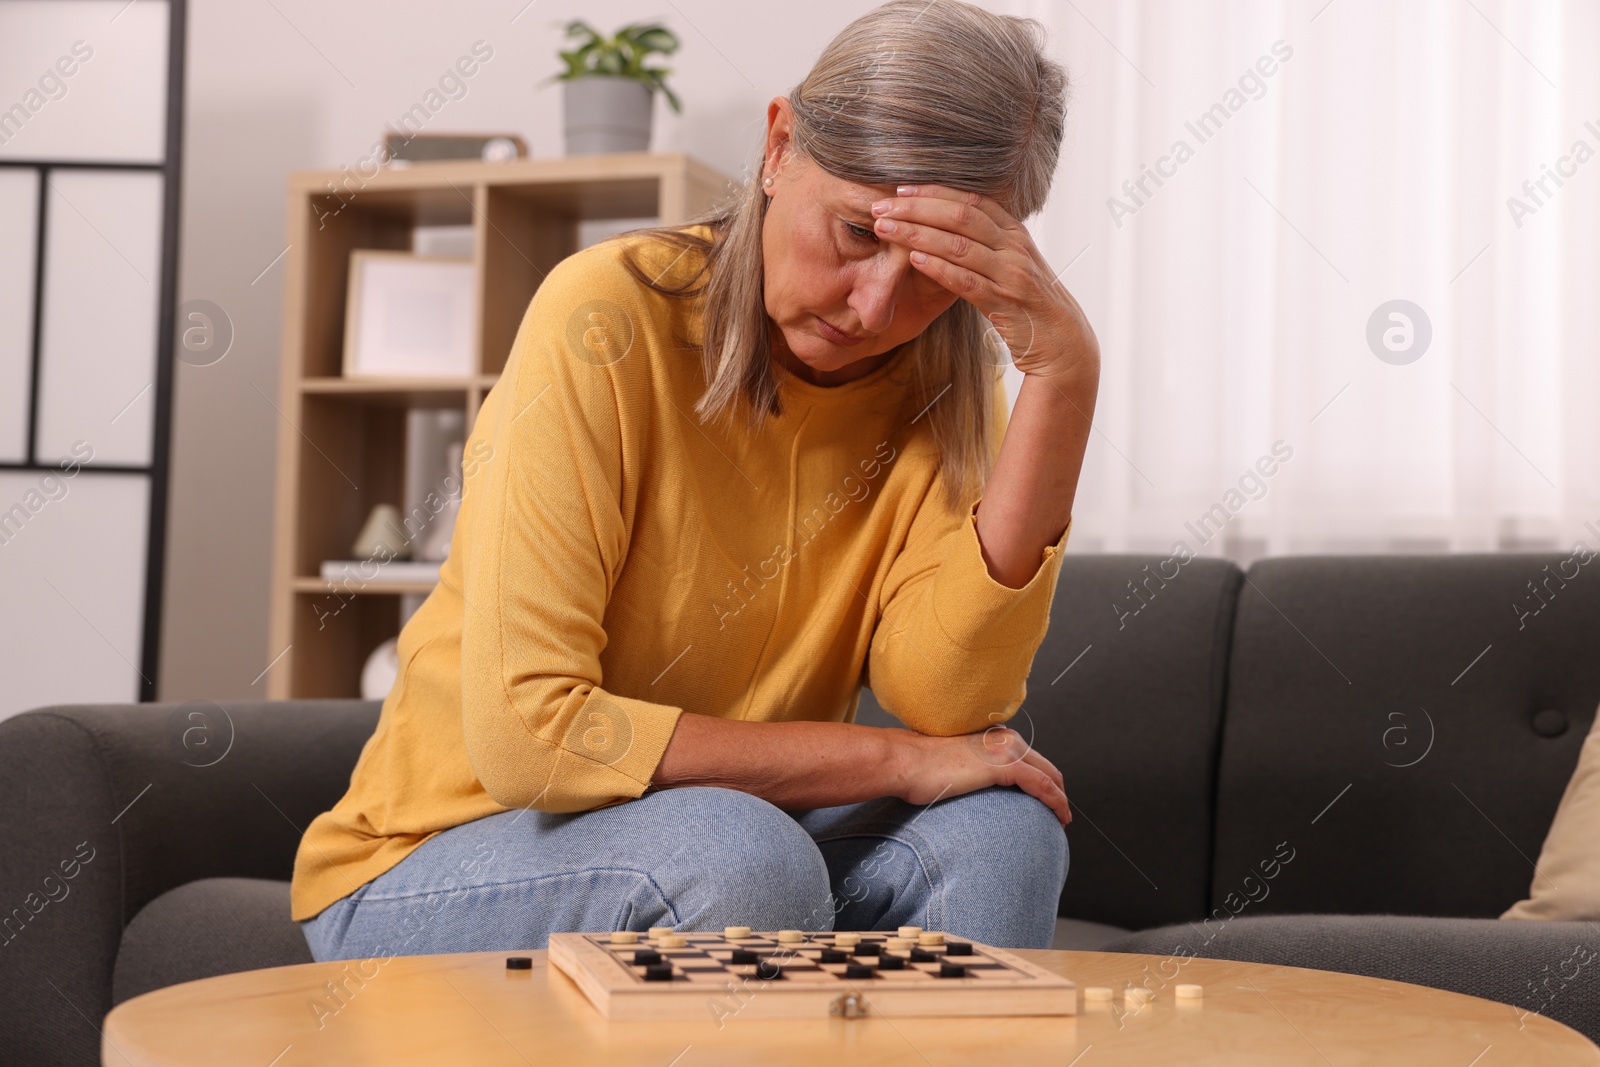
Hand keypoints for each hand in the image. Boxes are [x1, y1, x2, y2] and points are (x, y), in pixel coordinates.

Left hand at [871, 183, 1098, 380]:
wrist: (1062, 341)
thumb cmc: (1029, 303)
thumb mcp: (1010, 265)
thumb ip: (985, 245)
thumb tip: (947, 226)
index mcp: (1014, 232)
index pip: (970, 200)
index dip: (934, 191)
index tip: (900, 189)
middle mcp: (1014, 247)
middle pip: (960, 216)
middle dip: (917, 208)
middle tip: (881, 206)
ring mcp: (1011, 274)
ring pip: (959, 245)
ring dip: (917, 234)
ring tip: (886, 228)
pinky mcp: (1005, 303)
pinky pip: (966, 281)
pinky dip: (938, 268)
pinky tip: (913, 259)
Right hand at [887, 726, 1071, 826]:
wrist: (905, 762)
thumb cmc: (919, 769)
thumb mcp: (953, 766)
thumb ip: (970, 772)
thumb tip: (972, 788)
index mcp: (995, 737)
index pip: (1030, 760)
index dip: (1044, 781)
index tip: (1047, 803)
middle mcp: (1006, 739)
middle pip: (1046, 767)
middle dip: (1058, 792)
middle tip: (1060, 815)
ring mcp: (1006, 750)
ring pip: (1050, 777)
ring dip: (1060, 801)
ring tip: (1062, 822)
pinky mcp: (1004, 766)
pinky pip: (1043, 786)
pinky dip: (1056, 803)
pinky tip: (1060, 819)